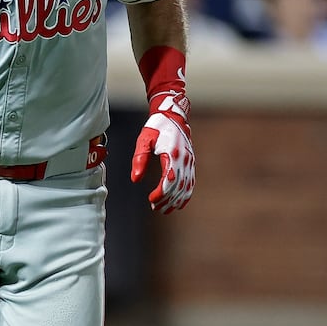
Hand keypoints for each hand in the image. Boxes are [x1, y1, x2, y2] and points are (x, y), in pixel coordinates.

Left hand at [130, 91, 194, 213]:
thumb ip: (139, 159)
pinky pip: (191, 182)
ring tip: (165, 209)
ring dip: (176, 200)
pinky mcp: (191, 162)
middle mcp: (184, 160)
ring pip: (186, 186)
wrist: (173, 116)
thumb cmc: (156, 128)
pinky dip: (186, 194)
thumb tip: (135, 179)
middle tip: (155, 208)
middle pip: (178, 187)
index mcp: (172, 155)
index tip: (151, 200)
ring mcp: (189, 161)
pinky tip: (179, 203)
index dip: (161, 193)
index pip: (169, 180)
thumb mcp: (144, 141)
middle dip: (167, 200)